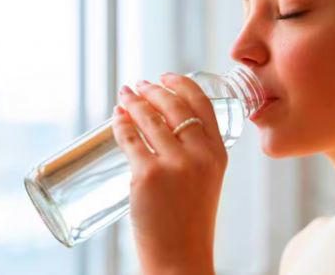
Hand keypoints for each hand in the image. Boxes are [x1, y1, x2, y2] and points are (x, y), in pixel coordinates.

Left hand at [111, 73, 225, 274]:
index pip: (203, 105)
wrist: (181, 257)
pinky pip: (130, 139)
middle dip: (153, 90)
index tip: (167, 77)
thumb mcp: (206, 182)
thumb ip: (195, 155)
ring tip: (124, 96)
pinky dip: (120, 124)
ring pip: (150, 119)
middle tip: (139, 85)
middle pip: (174, 106)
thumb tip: (162, 128)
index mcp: (219, 154)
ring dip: (134, 102)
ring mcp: (174, 164)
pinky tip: (115, 117)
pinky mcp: (148, 176)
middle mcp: (200, 155)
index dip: (182, 85)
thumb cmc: (190, 223)